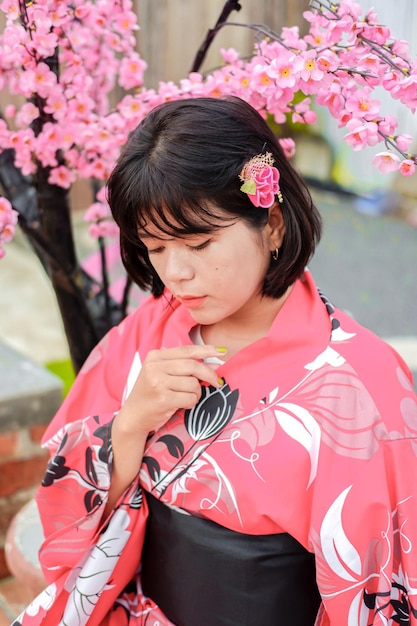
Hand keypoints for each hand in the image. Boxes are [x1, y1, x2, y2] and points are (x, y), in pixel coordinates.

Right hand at [103, 345, 224, 510]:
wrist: (133, 416)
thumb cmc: (151, 394)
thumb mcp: (161, 373)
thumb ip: (183, 365)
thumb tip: (214, 362)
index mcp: (155, 356)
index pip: (186, 350)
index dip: (206, 350)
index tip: (221, 352)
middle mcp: (155, 367)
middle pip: (193, 366)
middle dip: (209, 374)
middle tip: (217, 382)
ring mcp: (158, 383)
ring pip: (193, 384)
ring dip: (196, 392)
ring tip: (186, 396)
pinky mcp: (163, 399)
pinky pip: (190, 398)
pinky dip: (192, 402)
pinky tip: (183, 404)